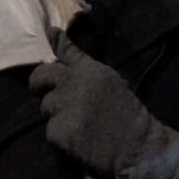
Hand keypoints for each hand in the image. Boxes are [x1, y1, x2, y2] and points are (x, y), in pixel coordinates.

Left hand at [28, 30, 178, 178]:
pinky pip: (50, 129)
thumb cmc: (128, 115)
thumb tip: (57, 55)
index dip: (55, 41)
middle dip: (39, 84)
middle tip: (46, 93)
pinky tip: (77, 138)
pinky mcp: (58, 130)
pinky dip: (60, 135)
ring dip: (56, 113)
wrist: (138, 147)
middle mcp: (73, 84)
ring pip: (46, 106)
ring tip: (77, 122)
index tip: (49, 31)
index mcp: (90, 70)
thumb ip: (84, 68)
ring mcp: (64, 107)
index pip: (66, 51)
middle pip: (40, 77)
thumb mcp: (111, 82)